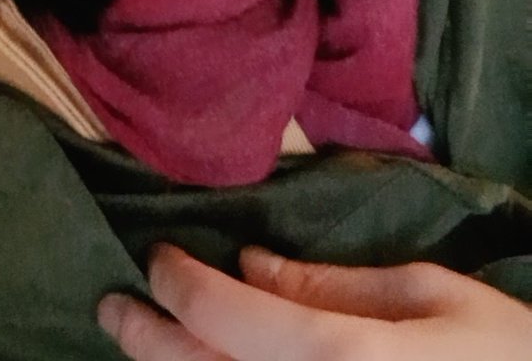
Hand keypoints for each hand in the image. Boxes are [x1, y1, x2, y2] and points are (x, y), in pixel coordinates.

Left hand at [98, 244, 531, 359]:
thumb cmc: (504, 354)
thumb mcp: (427, 297)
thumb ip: (330, 286)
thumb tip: (248, 265)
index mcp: (338, 358)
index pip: (221, 314)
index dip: (177, 280)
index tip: (158, 256)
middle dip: (145, 338)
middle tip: (113, 305)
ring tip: (145, 344)